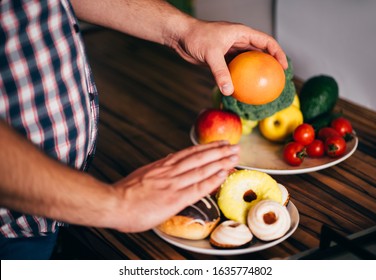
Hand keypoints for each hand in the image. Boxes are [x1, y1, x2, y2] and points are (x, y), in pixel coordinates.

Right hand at [112, 141, 238, 231]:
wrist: (114, 203)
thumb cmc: (126, 193)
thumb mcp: (144, 175)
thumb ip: (159, 169)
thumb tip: (170, 161)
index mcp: (163, 166)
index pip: (189, 154)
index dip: (207, 148)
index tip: (219, 144)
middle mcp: (171, 171)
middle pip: (200, 158)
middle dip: (219, 152)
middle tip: (234, 146)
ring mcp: (174, 184)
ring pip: (202, 169)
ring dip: (221, 162)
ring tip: (235, 156)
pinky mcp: (175, 198)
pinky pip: (198, 188)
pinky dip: (213, 180)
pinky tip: (224, 175)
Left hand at [172, 20, 287, 95]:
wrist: (180, 36)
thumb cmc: (196, 37)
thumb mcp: (211, 54)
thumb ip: (220, 72)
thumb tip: (229, 91)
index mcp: (242, 33)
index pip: (266, 41)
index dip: (278, 53)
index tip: (284, 67)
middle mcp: (239, 41)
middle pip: (261, 52)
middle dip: (270, 64)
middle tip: (277, 80)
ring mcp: (231, 50)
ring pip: (248, 63)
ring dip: (255, 73)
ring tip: (262, 88)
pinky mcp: (222, 59)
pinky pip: (235, 70)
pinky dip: (240, 79)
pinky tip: (242, 91)